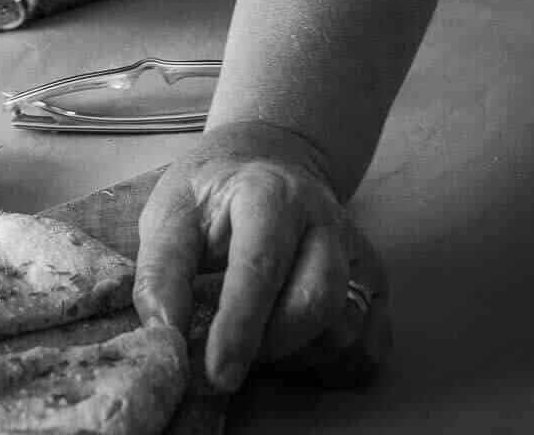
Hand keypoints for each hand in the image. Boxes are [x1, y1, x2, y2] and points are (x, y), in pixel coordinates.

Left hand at [133, 121, 391, 393]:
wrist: (267, 160)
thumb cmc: (213, 194)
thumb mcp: (171, 213)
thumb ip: (161, 272)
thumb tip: (163, 339)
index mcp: (269, 193)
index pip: (261, 266)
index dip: (240, 326)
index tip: (218, 373)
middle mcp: (324, 218)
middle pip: (315, 302)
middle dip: (270, 345)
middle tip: (229, 352)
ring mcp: (354, 248)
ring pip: (345, 327)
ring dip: (299, 356)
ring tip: (259, 340)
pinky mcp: (372, 278)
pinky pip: (371, 342)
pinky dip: (336, 364)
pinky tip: (298, 350)